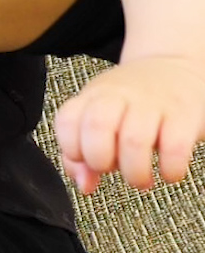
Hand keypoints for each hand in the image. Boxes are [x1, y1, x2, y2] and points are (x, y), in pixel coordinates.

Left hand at [54, 56, 204, 192]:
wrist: (175, 67)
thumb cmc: (132, 102)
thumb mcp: (100, 117)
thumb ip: (83, 154)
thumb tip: (84, 185)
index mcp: (92, 96)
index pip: (67, 121)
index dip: (71, 148)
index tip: (85, 160)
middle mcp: (119, 95)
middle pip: (97, 126)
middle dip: (99, 160)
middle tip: (111, 170)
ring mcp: (152, 103)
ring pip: (134, 140)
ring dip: (135, 172)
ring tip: (140, 179)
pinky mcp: (184, 115)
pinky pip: (175, 146)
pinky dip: (170, 169)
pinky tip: (168, 172)